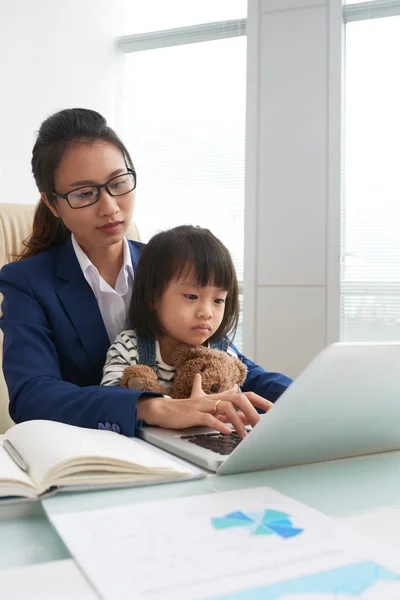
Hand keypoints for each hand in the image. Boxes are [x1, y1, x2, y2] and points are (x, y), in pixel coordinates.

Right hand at [137, 374, 272, 437]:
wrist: (164, 410)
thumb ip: (225, 405)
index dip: (260, 401)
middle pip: (239, 399)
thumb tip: (244, 408)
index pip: (244, 395)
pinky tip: (226, 431)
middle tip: (264, 427)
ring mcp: (204, 405)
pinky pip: (208, 417)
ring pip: (226, 408)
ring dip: (238, 422)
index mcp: (219, 398)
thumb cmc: (187, 409)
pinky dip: (218, 424)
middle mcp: (214, 399)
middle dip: (253, 412)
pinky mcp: (193, 414)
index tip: (275, 410)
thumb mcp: (208, 407)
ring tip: (245, 436)